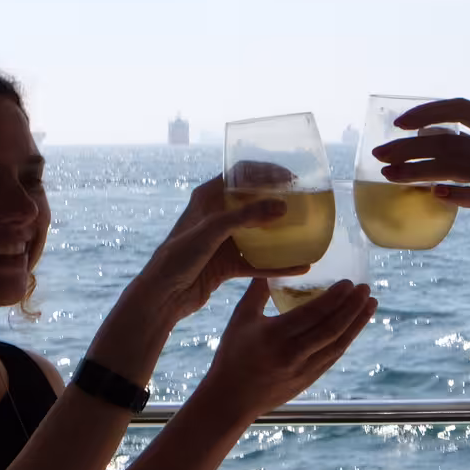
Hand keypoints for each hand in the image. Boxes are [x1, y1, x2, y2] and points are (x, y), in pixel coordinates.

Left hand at [121, 176, 309, 324]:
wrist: (162, 297)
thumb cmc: (178, 256)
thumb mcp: (212, 230)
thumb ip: (246, 216)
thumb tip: (282, 207)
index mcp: (208, 198)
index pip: (240, 174)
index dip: (265, 172)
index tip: (290, 177)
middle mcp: (217, 216)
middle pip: (253, 202)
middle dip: (278, 201)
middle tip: (304, 202)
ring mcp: (223, 242)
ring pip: (259, 233)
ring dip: (280, 234)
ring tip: (306, 231)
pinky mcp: (227, 265)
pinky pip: (258, 262)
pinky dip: (277, 265)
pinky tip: (300, 266)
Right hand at [197, 278, 377, 419]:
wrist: (231, 399)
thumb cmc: (233, 355)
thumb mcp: (240, 318)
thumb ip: (257, 291)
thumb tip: (270, 262)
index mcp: (274, 335)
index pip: (312, 314)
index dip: (335, 298)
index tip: (349, 283)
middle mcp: (292, 353)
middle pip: (331, 328)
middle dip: (352, 307)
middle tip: (366, 288)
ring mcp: (303, 370)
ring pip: (337, 344)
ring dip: (357, 323)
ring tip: (370, 304)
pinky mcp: (308, 380)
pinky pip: (333, 357)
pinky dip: (346, 340)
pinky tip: (355, 327)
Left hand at [372, 98, 469, 260]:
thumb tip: (427, 136)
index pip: (460, 108)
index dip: (426, 112)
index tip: (399, 123)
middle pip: (446, 141)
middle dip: (407, 147)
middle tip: (380, 154)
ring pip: (450, 168)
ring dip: (414, 171)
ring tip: (388, 175)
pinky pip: (469, 195)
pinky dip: (448, 194)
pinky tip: (430, 195)